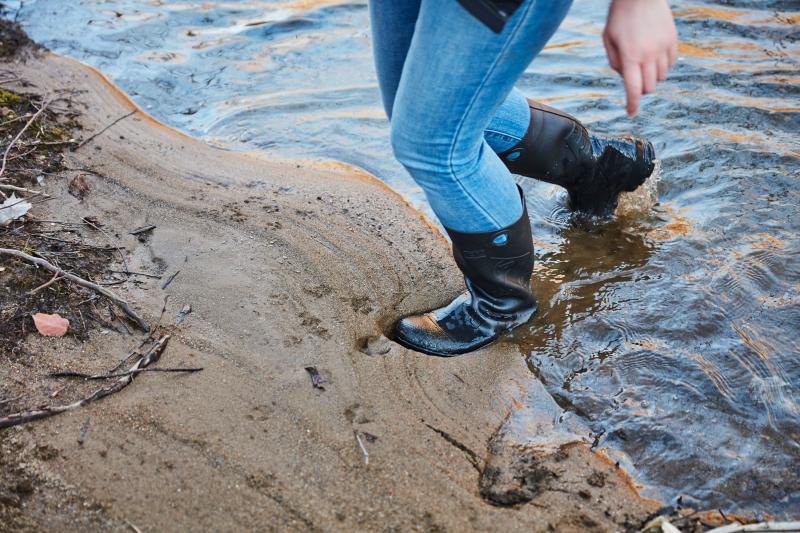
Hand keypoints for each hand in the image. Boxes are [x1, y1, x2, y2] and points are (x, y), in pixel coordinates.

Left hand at [603, 0, 677, 115]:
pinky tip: (654, 57)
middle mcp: (648, 54)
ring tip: (643, 64)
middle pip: (649, 87)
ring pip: (661, 77)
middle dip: (641, 90)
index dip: (632, 104)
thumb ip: (614, 61)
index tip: (631, 113)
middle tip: (635, 82)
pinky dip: (663, 66)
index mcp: (630, 56)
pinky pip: (671, 63)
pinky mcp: (672, 39)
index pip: (633, 89)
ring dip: (652, 77)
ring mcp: (663, 47)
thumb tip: (625, 78)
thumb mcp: (608, 39)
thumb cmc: (619, 17)